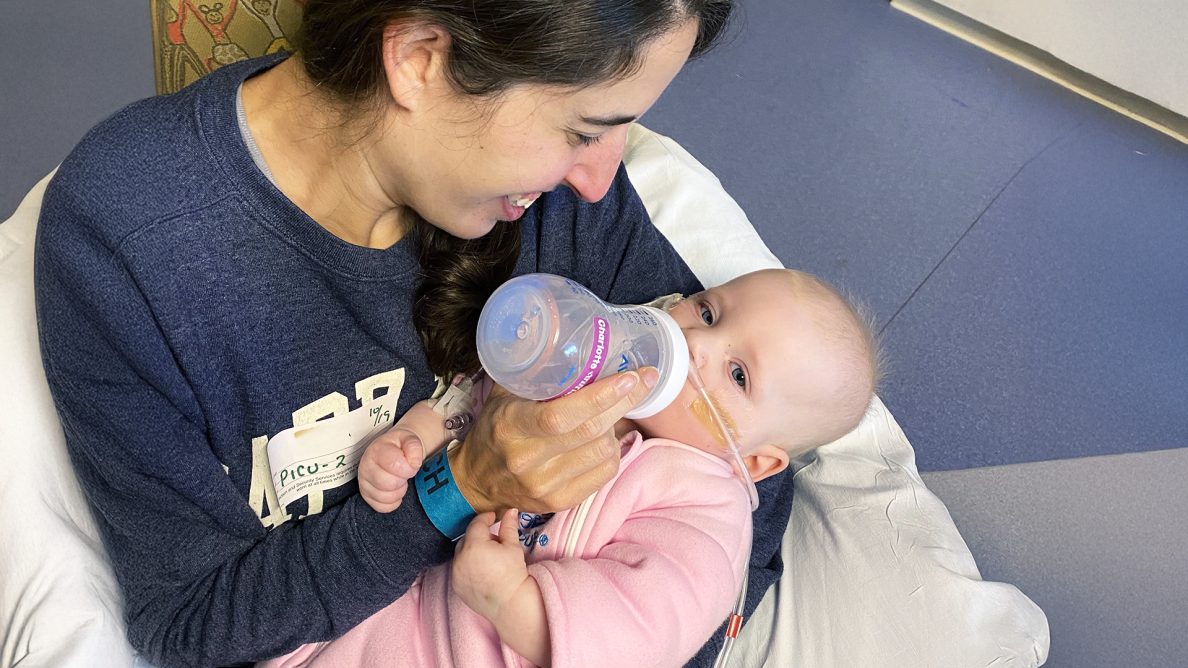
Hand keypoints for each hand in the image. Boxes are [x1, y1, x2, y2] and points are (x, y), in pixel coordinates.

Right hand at [357, 428, 423, 512]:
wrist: (391, 450)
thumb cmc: (399, 446)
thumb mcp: (409, 439)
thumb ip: (414, 447)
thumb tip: (414, 463)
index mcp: (376, 451)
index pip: (395, 465)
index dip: (408, 468)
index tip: (410, 465)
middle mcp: (365, 467)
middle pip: (389, 484)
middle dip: (403, 480)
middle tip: (403, 473)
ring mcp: (364, 483)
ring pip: (386, 497)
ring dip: (399, 491)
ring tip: (399, 479)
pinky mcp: (366, 496)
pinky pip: (382, 507)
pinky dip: (393, 501)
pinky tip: (394, 490)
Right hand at [449, 368, 658, 514]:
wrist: (476, 481)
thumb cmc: (495, 429)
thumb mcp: (504, 394)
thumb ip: (532, 371)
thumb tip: (569, 340)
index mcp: (511, 426)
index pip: (561, 414)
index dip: (600, 396)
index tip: (628, 377)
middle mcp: (526, 459)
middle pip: (589, 431)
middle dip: (623, 403)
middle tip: (641, 382)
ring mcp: (544, 485)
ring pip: (602, 452)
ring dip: (615, 427)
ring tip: (609, 413)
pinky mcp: (559, 503)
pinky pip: (604, 474)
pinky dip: (612, 452)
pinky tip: (604, 439)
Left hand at [452, 509, 529, 622]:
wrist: (510, 603)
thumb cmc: (513, 573)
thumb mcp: (512, 547)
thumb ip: (508, 527)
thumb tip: (510, 510)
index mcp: (474, 545)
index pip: (476, 524)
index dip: (485, 518)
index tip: (493, 517)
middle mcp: (460, 558)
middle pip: (467, 538)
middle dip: (479, 535)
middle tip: (494, 540)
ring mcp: (455, 573)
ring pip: (461, 553)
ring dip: (471, 550)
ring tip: (489, 557)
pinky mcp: (455, 585)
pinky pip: (458, 568)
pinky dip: (467, 564)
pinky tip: (481, 569)